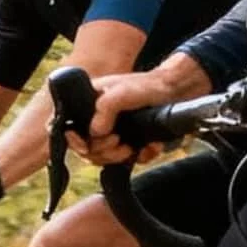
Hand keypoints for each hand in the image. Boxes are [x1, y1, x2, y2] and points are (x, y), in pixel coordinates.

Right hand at [78, 56, 207, 165]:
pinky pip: (128, 160)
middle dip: (102, 151)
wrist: (176, 92)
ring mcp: (114, 130)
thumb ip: (106, 108)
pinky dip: (139, 157)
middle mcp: (99, 118)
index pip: (70, 128)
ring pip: (105, 158)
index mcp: (89, 103)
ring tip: (130, 148)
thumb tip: (95, 132)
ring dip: (117, 157)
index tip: (87, 146)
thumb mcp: (124, 91)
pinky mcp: (130, 140)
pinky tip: (148, 147)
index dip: (75, 141)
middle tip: (118, 143)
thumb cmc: (149, 86)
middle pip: (87, 149)